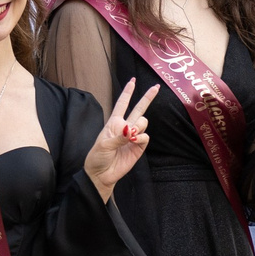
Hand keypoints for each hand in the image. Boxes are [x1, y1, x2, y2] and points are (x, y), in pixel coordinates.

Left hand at [83, 80, 158, 196]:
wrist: (101, 174)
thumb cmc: (97, 157)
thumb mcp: (104, 144)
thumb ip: (119, 136)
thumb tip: (133, 130)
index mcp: (114, 123)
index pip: (122, 104)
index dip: (127, 92)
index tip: (132, 81)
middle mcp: (125, 127)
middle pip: (138, 108)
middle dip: (147, 97)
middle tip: (156, 87)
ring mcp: (133, 137)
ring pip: (143, 122)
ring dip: (139, 125)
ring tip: (131, 135)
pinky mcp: (138, 148)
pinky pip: (145, 137)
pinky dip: (141, 137)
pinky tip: (134, 141)